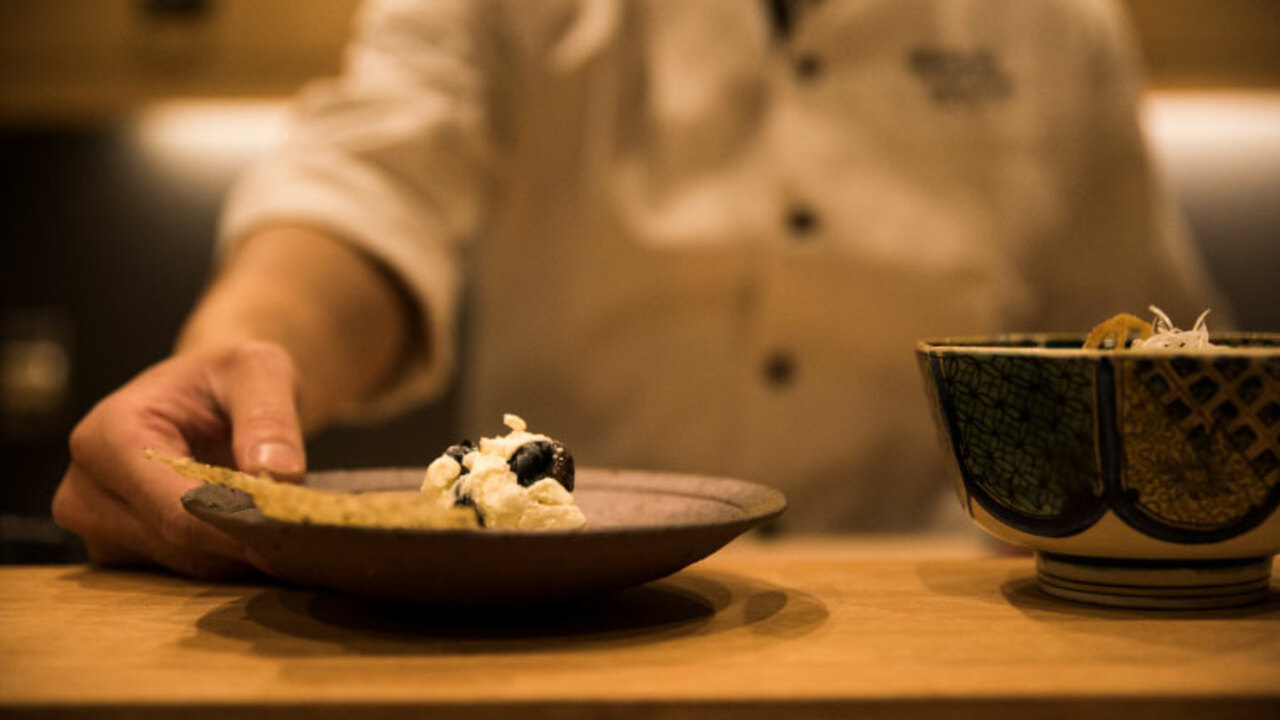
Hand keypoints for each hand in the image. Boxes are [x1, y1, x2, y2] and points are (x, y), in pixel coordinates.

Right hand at [52, 341, 305, 578]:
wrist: (208, 393)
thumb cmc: (227, 376)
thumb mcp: (259, 371)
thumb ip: (268, 417)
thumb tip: (278, 475)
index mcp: (106, 438)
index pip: (177, 510)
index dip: (240, 525)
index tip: (295, 527)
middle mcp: (86, 491)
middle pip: (181, 545)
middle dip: (247, 539)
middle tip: (307, 527)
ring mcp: (98, 528)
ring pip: (188, 565)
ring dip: (241, 550)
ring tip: (286, 519)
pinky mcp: (121, 551)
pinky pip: (186, 570)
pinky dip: (230, 555)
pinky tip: (260, 529)